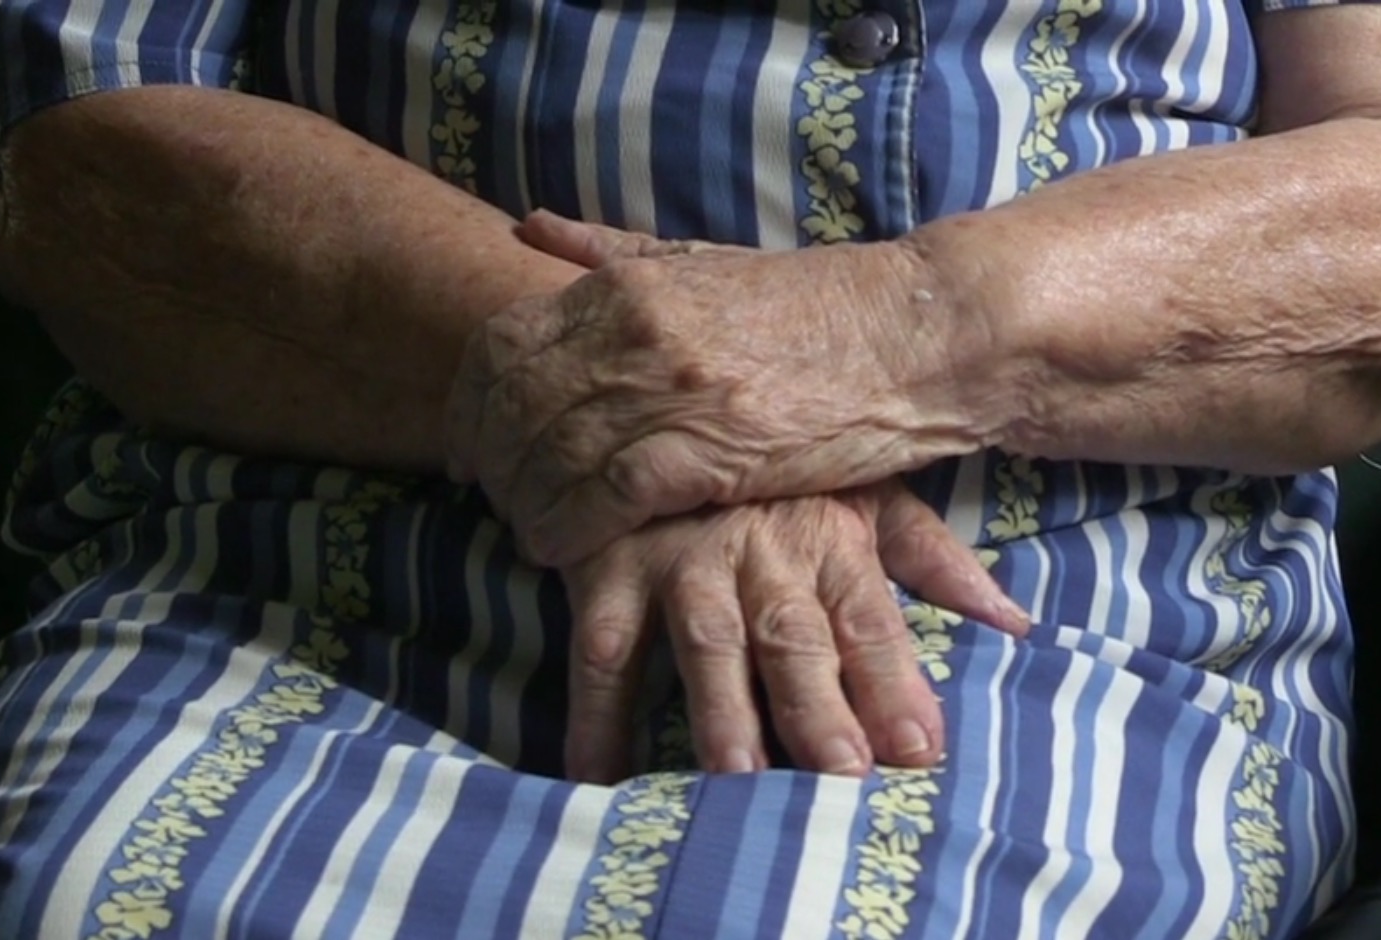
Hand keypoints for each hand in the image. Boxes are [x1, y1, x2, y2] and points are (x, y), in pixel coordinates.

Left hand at [446, 212, 980, 567]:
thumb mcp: (704, 258)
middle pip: (512, 407)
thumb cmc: (811, 307)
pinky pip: (604, 500)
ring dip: (522, 506)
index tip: (469, 442)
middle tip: (489, 497)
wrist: (911, 335)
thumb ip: (610, 249)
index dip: (469, 402)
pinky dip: (568, 531)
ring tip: (524, 531)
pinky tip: (560, 550)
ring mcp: (671, 391)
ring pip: (549, 458)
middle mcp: (636, 332)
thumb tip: (527, 228)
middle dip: (486, 462)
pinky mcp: (710, 451)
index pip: (502, 345)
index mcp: (628, 285)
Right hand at [561, 477, 1028, 782]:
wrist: (656, 385)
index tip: (919, 750)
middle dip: (817, 707)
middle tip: (838, 774)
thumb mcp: (862, 488)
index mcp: (828, 536)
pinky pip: (600, 650)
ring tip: (735, 778)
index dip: (893, 682)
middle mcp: (758, 551)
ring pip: (704, 642)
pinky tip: (599, 776)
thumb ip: (931, 558)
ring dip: (719, 708)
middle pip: (792, 638)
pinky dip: (596, 715)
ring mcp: (677, 560)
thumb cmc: (777, 461)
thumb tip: (1013, 621)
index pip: (868, 620)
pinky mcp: (607, 569)